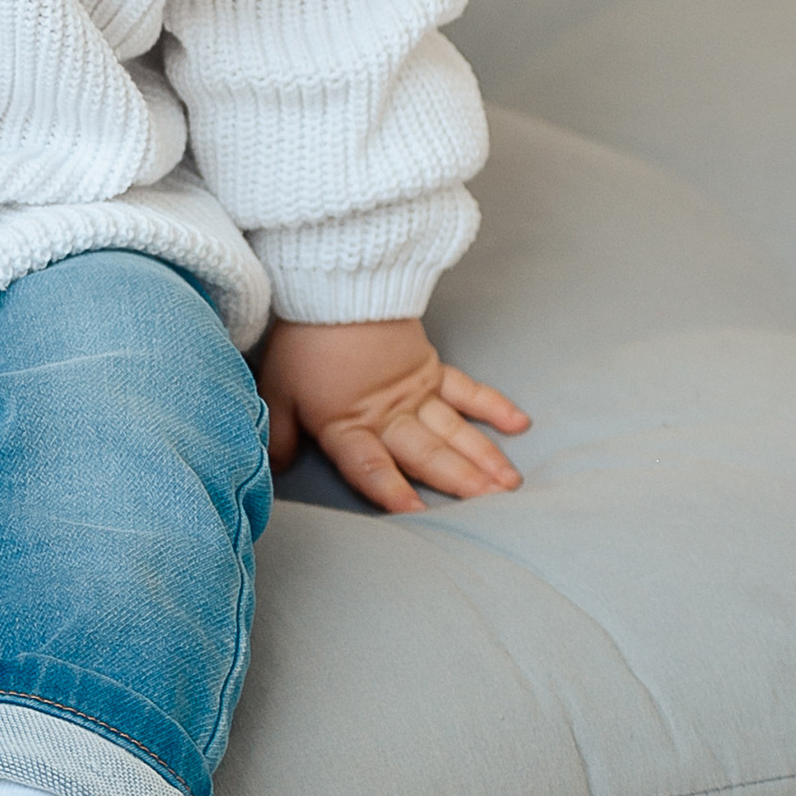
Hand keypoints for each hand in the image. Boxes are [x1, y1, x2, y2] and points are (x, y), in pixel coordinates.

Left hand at [258, 315, 528, 514]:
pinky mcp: (431, 368)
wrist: (333, 284)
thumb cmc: (302, 341)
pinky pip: (466, 390)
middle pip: (425, 452)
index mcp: (347, 423)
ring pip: (453, 429)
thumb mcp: (278, 391)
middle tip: (493, 506)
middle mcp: (387, 414)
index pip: (368, 464)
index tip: (415, 511)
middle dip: (459, 480)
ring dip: (483, 456)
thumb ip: (280, 436)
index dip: (389, 488)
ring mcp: (415, 391)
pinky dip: (492, 406)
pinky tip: (519, 424)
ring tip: (510, 483)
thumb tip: (277, 471)